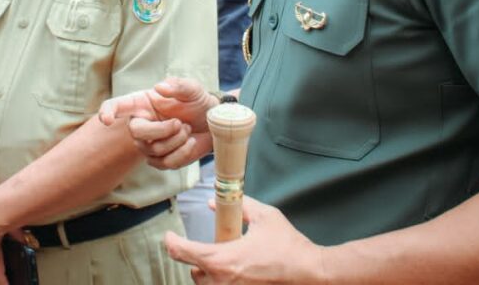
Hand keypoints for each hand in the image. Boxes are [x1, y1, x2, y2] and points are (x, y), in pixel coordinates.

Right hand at [98, 77, 217, 169]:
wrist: (212, 123)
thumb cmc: (197, 102)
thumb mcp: (192, 89)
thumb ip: (178, 85)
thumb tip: (160, 87)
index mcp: (142, 103)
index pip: (116, 106)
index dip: (108, 112)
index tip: (106, 119)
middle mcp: (141, 123)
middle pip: (136, 132)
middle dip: (161, 130)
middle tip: (180, 123)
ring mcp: (149, 144)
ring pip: (153, 150)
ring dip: (177, 140)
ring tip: (187, 129)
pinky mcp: (160, 160)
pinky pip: (166, 163)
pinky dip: (183, 153)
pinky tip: (191, 142)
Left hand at [165, 197, 326, 283]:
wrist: (310, 273)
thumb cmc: (288, 246)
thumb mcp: (265, 216)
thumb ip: (239, 206)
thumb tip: (212, 202)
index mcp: (223, 259)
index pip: (183, 252)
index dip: (171, 242)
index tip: (169, 235)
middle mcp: (222, 281)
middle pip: (193, 271)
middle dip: (195, 258)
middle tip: (204, 247)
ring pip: (206, 284)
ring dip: (208, 273)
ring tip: (222, 261)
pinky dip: (221, 281)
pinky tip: (235, 272)